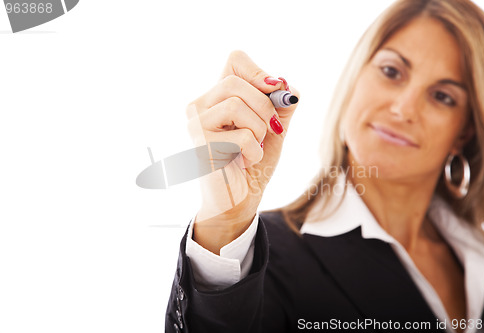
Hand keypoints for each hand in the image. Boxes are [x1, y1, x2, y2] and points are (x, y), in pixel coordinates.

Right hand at [186, 50, 299, 252]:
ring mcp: (196, 124)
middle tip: (269, 129)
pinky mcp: (200, 145)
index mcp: (219, 95)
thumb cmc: (254, 160)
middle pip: (236, 82)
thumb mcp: (275, 126)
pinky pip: (240, 136)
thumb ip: (281, 103)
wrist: (242, 198)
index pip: (235, 59)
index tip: (275, 93)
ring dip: (259, 129)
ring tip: (254, 146)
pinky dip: (254, 151)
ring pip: (235, 105)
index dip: (259, 73)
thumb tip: (285, 86)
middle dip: (265, 107)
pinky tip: (245, 161)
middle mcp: (201, 104)